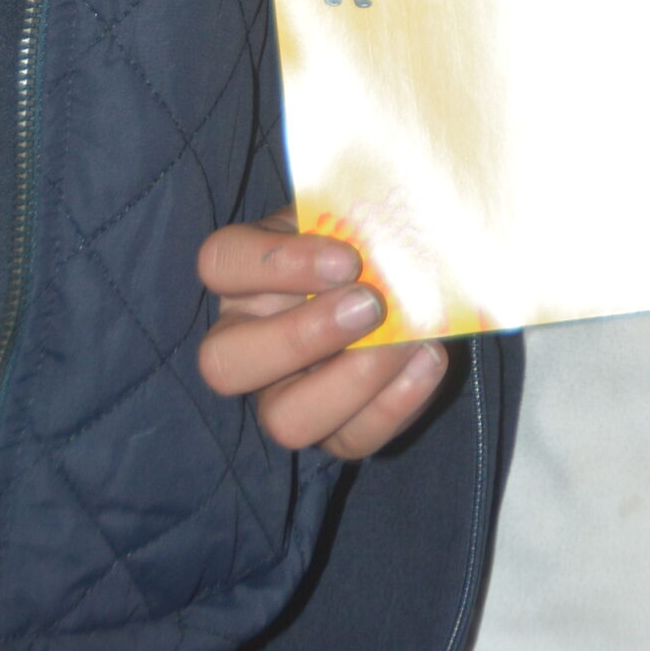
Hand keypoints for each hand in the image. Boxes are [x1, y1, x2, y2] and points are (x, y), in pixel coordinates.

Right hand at [197, 211, 447, 456]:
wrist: (399, 274)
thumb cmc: (364, 233)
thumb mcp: (351, 210)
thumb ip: (353, 211)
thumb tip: (381, 220)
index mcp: (241, 274)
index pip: (221, 262)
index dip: (279, 262)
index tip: (348, 258)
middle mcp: (245, 340)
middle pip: (225, 361)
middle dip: (302, 337)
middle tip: (371, 305)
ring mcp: (280, 395)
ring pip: (282, 419)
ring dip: (350, 381)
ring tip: (404, 342)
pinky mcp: (330, 430)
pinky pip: (349, 440)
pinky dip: (395, 402)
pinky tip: (427, 359)